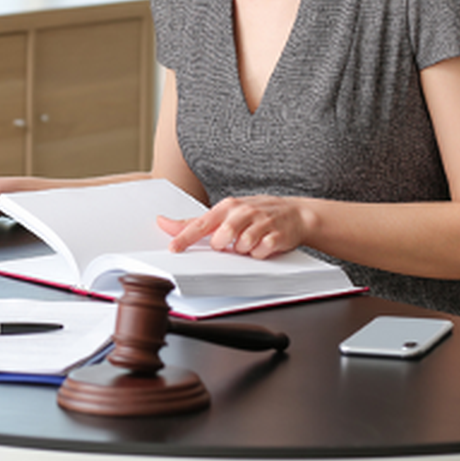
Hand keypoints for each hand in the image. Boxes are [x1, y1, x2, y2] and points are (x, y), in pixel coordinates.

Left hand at [158, 195, 314, 258]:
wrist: (296, 213)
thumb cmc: (254, 215)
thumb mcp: (225, 214)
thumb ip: (194, 222)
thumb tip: (163, 222)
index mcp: (226, 207)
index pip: (200, 224)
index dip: (185, 237)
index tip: (172, 249)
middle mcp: (242, 212)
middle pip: (221, 238)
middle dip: (224, 246)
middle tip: (232, 243)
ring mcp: (261, 223)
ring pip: (242, 246)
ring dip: (243, 250)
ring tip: (250, 243)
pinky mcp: (277, 235)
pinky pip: (261, 252)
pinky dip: (260, 253)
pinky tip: (264, 245)